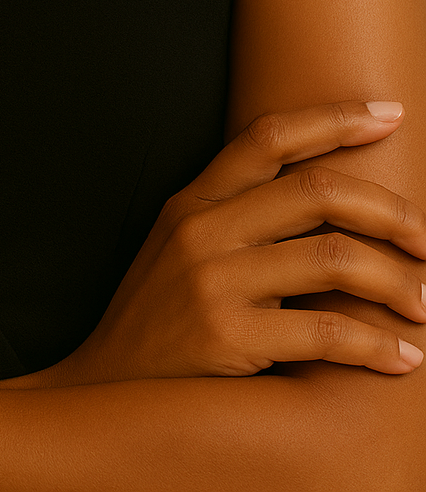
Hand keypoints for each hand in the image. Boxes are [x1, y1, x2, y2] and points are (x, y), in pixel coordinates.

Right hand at [57, 101, 425, 383]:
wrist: (107, 391)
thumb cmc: (159, 319)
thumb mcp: (183, 248)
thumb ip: (237, 218)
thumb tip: (326, 201)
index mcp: (194, 201)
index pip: (268, 136)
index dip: (334, 118)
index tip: (389, 113)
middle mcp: (203, 230)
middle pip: (317, 192)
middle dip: (389, 211)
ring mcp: (214, 281)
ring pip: (334, 258)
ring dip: (396, 281)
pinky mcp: (229, 337)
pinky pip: (327, 332)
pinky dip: (377, 345)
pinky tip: (403, 356)